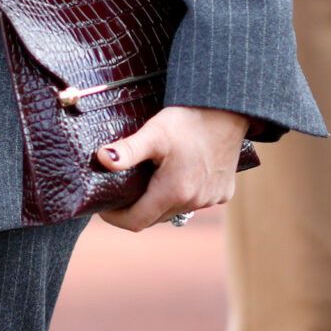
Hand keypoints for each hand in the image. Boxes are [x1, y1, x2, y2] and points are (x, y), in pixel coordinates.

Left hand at [95, 105, 246, 231]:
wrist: (228, 109)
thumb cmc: (189, 119)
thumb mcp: (154, 133)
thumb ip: (128, 150)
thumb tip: (102, 159)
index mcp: (174, 192)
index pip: (136, 221)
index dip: (115, 217)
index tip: (103, 206)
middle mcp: (195, 202)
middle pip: (154, 218)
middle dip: (134, 209)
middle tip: (119, 191)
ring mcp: (211, 199)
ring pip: (174, 211)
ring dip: (159, 202)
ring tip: (146, 181)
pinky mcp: (223, 192)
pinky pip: (195, 203)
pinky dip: (181, 196)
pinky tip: (176, 176)